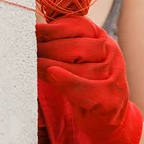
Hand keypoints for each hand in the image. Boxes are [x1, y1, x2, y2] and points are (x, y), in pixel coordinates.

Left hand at [36, 16, 142, 143]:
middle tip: (28, 51)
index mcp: (101, 37)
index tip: (34, 31)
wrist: (106, 118)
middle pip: (77, 46)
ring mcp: (114, 74)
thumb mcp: (76, 58)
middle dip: (49, 48)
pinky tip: (53, 75)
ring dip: (51, 66)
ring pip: (79, 68)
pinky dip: (68, 82)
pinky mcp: (111, 97)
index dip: (54, 28)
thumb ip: (61, 44)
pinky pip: (86, 88)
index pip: (79, 25)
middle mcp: (111, 51)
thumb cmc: (85, 83)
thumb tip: (34, 34)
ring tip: (33, 65)